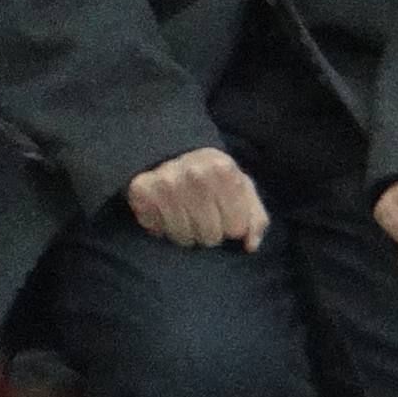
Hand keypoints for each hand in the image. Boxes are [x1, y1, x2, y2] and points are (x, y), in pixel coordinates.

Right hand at [124, 145, 270, 250]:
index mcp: (223, 169)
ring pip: (184, 238)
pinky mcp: (142, 191)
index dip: (231, 225)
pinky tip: (164, 213)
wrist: (168, 150)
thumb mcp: (241, 188)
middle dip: (208, 231)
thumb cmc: (212, 176)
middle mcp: (194, 174)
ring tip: (183, 214)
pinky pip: (158, 231)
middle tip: (201, 215)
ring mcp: (166, 182)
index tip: (223, 213)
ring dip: (185, 232)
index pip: (235, 228)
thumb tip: (250, 246)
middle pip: (210, 237)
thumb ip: (255, 217)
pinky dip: (161, 228)